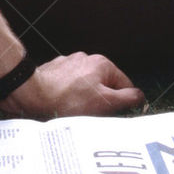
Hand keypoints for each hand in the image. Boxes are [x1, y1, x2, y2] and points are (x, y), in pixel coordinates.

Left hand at [0, 51, 144, 117]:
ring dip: (86, 99)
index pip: (125, 84)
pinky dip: (70, 96)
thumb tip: (139, 95)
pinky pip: (69, 86)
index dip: (123, 102)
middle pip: (105, 85)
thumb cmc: (69, 99)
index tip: (116, 114)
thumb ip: (127, 98)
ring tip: (77, 112)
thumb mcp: (105, 102)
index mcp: (102, 63)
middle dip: (102, 101)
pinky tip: (64, 105)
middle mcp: (86, 58)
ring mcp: (69, 63)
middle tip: (95, 115)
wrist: (34, 93)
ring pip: (86, 86)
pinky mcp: (55, 71)